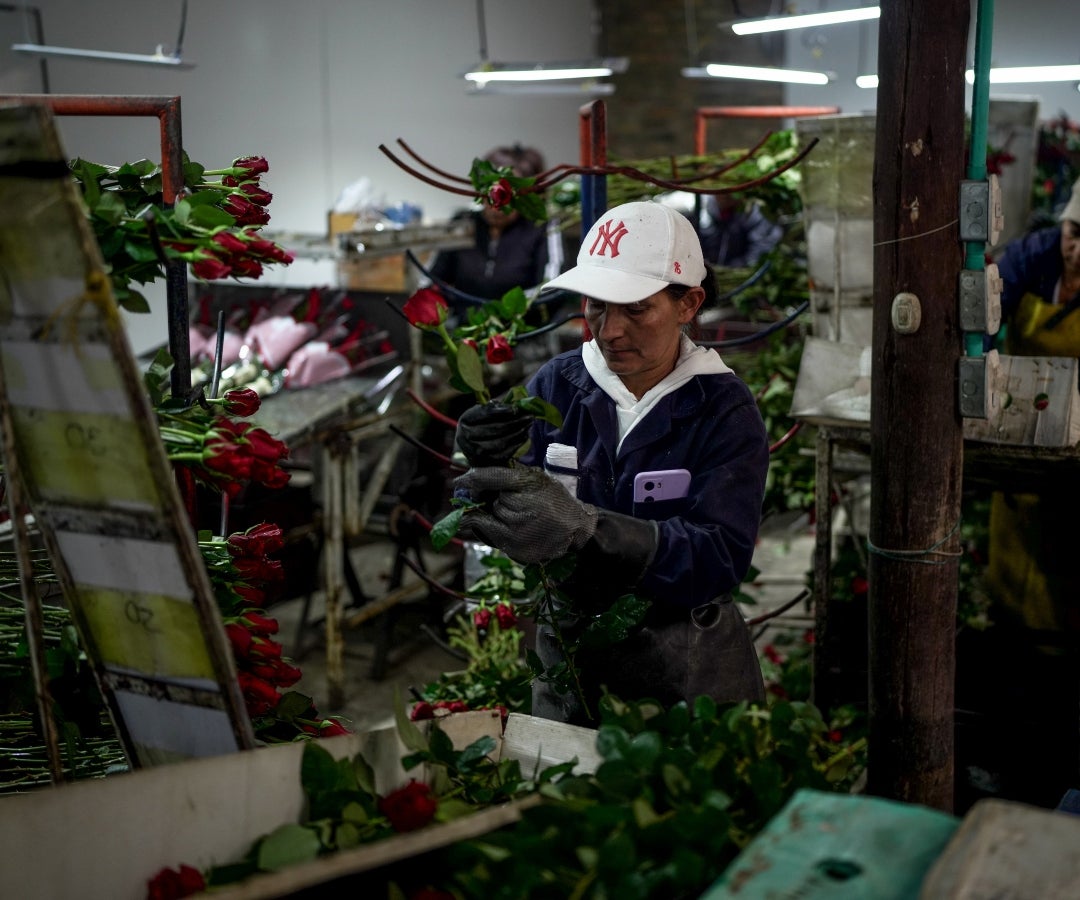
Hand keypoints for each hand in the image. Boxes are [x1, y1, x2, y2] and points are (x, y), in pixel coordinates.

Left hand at [454, 466, 597, 563]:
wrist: (574, 529)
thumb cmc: (553, 500)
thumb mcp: (538, 479)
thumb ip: (511, 476)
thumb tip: (474, 479)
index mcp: (529, 484)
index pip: (492, 477)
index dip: (473, 478)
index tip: (458, 481)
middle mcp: (522, 507)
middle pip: (492, 499)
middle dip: (498, 500)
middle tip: (518, 503)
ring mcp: (517, 529)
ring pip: (491, 516)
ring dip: (498, 515)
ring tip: (520, 517)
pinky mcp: (513, 546)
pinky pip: (489, 533)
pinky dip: (489, 528)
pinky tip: (501, 526)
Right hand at [455, 401, 532, 466]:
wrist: (469, 445)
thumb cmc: (478, 424)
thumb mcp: (481, 412)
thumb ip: (495, 408)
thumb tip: (515, 406)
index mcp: (466, 420)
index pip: (485, 414)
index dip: (502, 411)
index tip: (516, 409)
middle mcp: (466, 436)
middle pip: (495, 429)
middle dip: (515, 422)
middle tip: (529, 417)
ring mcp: (475, 452)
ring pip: (500, 442)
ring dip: (518, 434)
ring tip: (528, 426)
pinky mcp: (484, 462)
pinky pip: (503, 454)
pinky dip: (516, 445)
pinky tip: (524, 436)